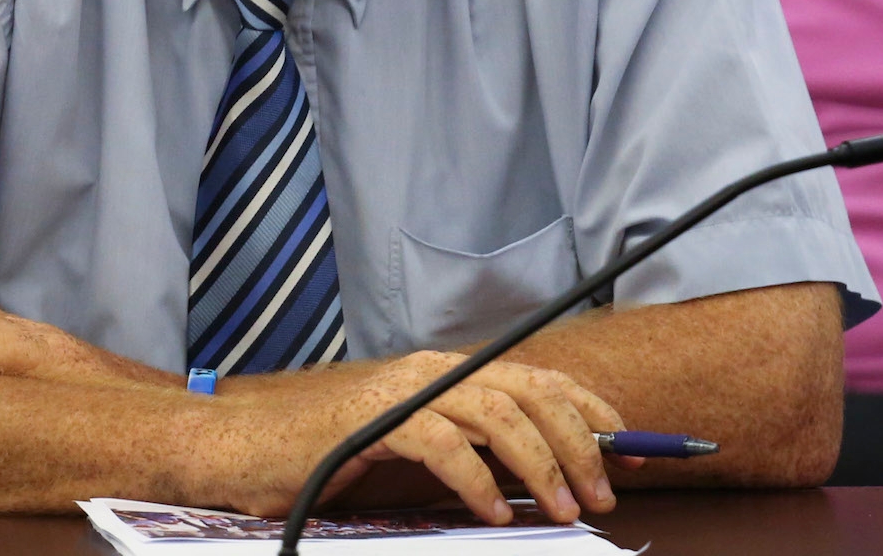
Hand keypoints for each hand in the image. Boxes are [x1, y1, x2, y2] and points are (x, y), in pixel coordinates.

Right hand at [215, 350, 630, 526]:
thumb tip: (543, 475)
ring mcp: (404, 392)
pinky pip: (441, 444)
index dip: (592, 408)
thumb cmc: (332, 452)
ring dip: (539, 464)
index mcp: (449, 373)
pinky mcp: (374, 421)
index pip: (538, 378)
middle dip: (579, 442)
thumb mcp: (418, 447)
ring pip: (495, 413)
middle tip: (604, 492)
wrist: (249, 447)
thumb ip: (473, 450)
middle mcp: (433, 371)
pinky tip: (494, 510)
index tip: (633, 447)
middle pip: (528, 392)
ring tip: (563, 509)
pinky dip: (476, 479)